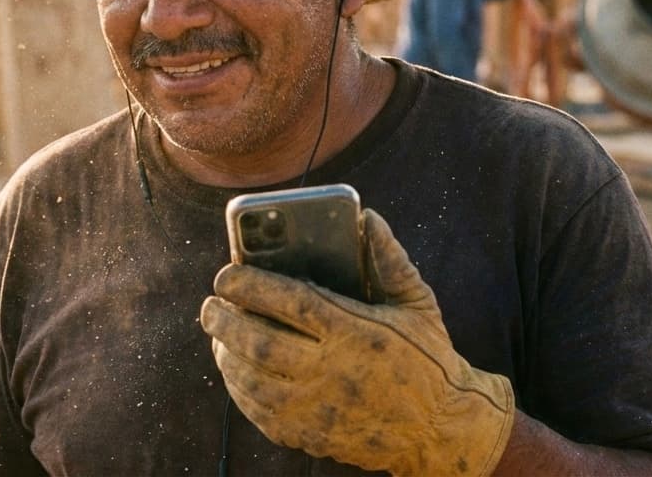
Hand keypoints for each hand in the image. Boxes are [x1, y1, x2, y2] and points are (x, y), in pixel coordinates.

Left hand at [200, 209, 513, 475]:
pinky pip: (258, 411)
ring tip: (218, 331)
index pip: (290, 301)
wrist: (441, 430)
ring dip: (225, 352)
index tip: (226, 273)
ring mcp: (318, 408)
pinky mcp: (310, 435)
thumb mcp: (417, 303)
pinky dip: (238, 387)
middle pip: (260, 342)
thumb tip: (366, 217)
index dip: (250, 284)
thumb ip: (389, 259)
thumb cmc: (426, 358)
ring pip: (252, 378)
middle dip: (224, 319)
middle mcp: (332, 371)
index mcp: (356, 332)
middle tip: (210, 304)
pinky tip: (234, 368)